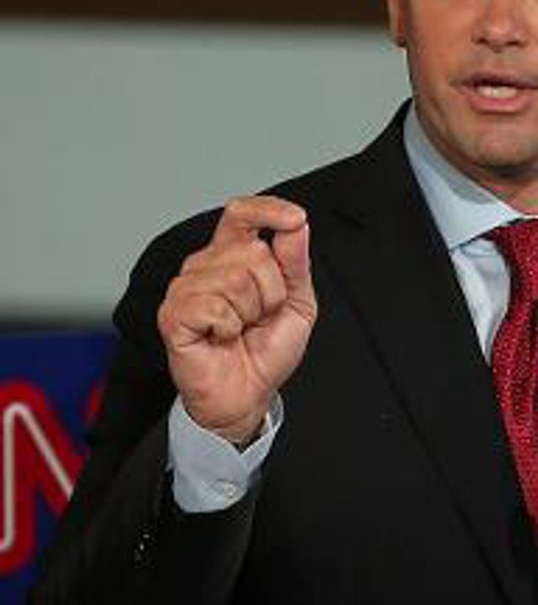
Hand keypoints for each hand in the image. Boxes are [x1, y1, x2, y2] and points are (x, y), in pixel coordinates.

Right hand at [158, 196, 316, 443]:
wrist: (247, 394)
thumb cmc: (266, 349)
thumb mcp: (297, 303)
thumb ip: (295, 261)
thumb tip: (297, 223)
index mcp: (233, 254)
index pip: (241, 213)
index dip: (267, 209)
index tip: (295, 219)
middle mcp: (204, 264)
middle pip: (253, 251)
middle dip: (273, 290)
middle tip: (260, 316)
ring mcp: (185, 288)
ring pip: (236, 279)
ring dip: (251, 313)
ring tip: (241, 329)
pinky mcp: (172, 315)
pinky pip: (214, 306)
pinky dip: (229, 328)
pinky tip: (221, 338)